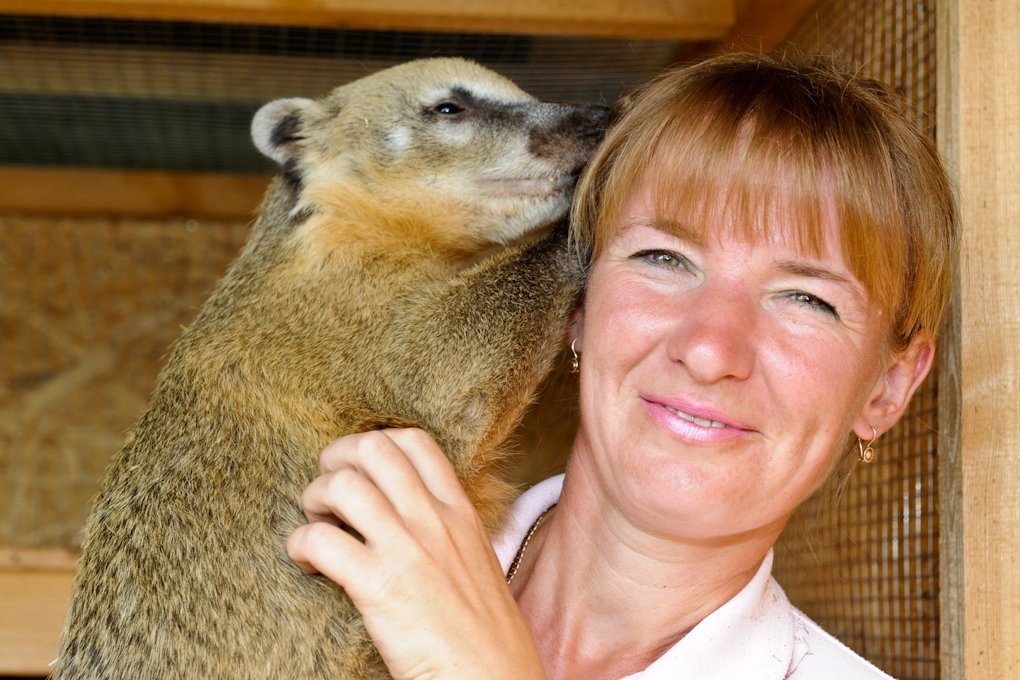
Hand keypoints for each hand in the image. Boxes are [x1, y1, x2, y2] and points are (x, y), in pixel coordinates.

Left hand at [287, 428, 545, 679]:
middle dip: (337, 460)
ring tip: (316, 526)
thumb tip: (408, 523)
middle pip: (374, 448)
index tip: (359, 471)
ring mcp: (409, 550)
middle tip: (328, 493)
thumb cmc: (486, 640)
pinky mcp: (380, 587)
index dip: (375, 444)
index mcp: (462, 514)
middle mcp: (435, 521)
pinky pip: (320, 541)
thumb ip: (449, 536)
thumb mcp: (479, 566)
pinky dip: (300, 545)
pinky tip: (307, 565)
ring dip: (316, 498)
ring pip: (343, 485)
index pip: (415, 442)